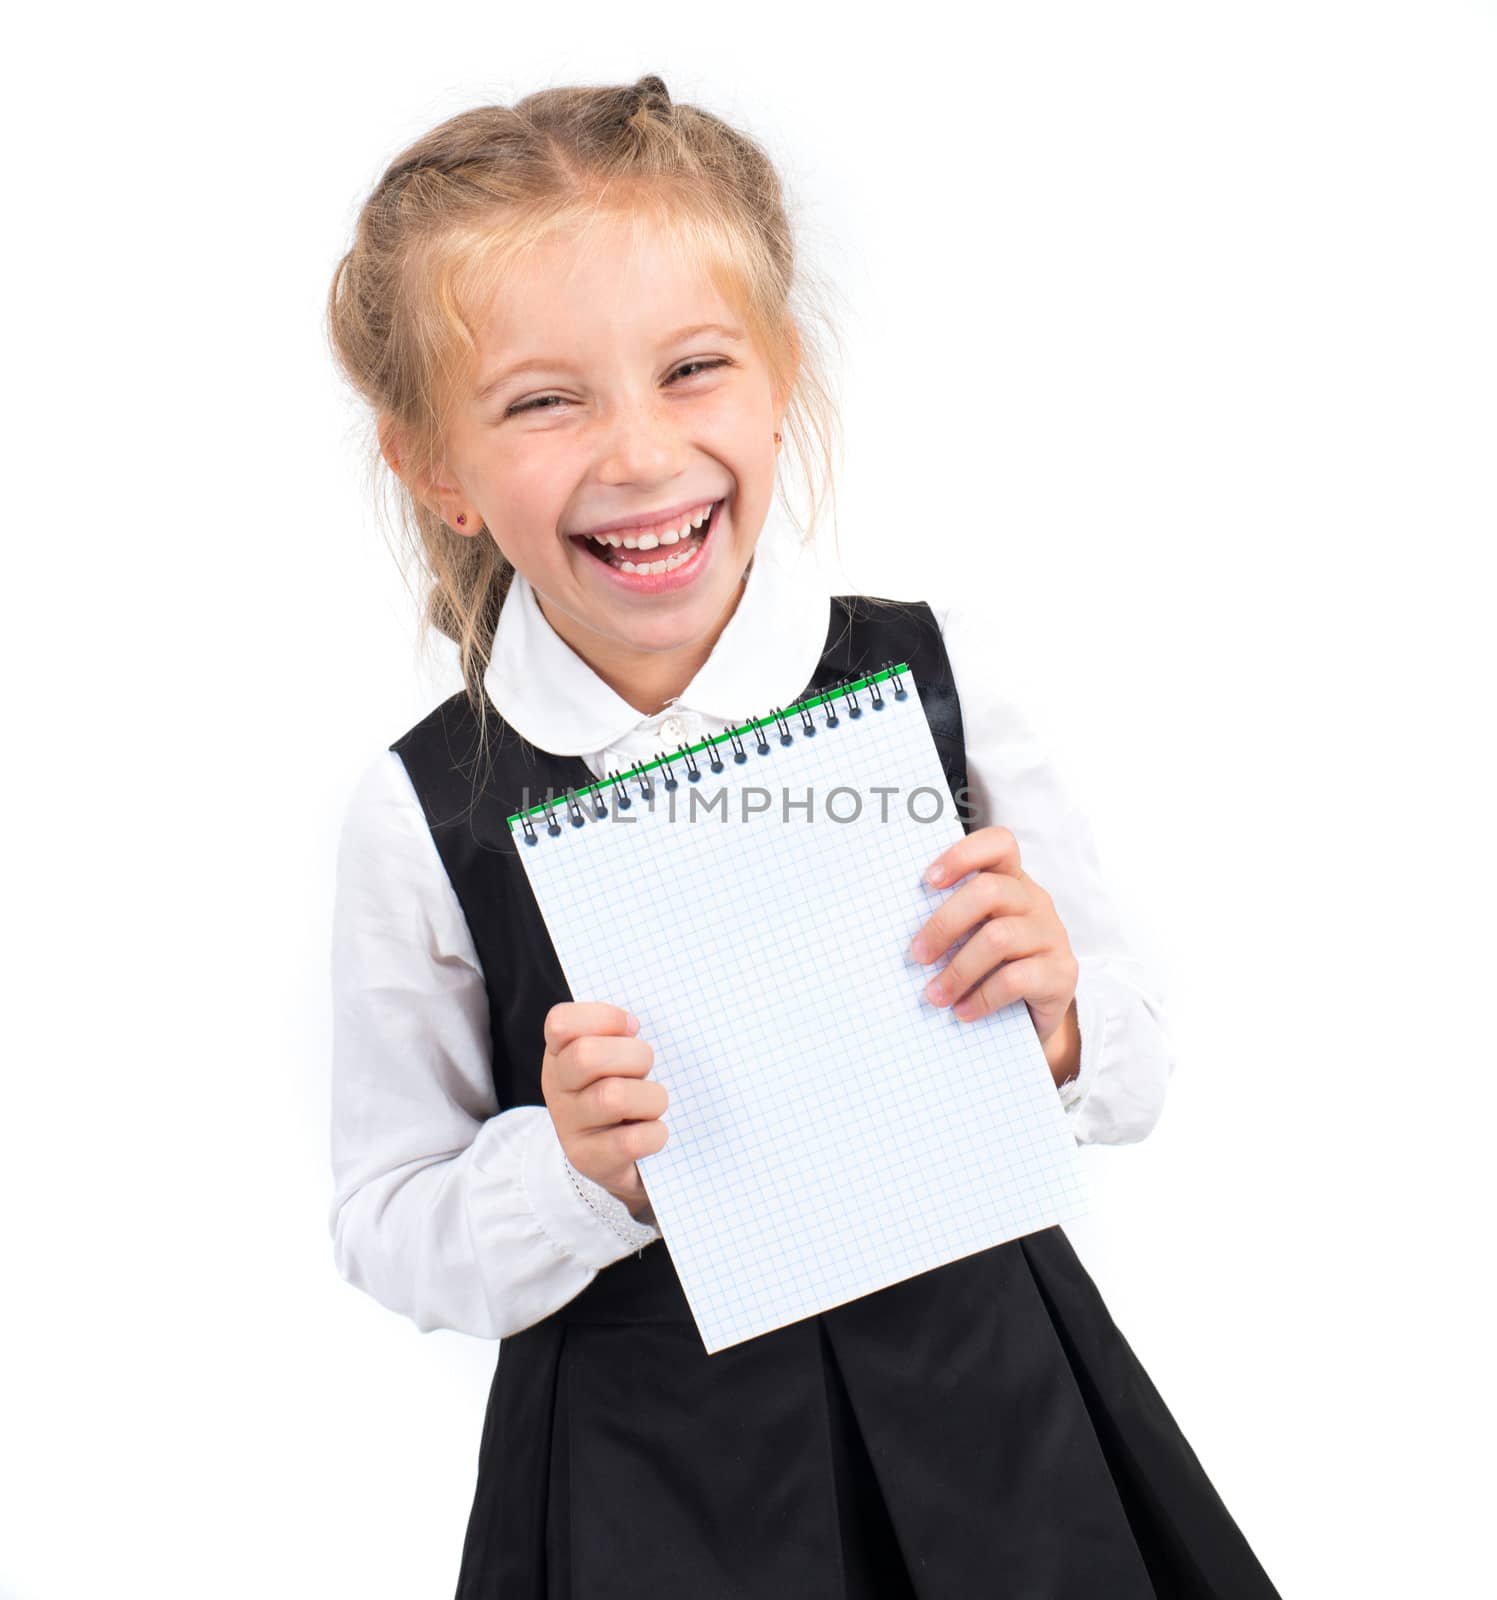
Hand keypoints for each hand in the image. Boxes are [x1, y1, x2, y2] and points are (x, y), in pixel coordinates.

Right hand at [540, 1001, 668, 1217]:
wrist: (618, 1158)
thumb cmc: (623, 1091)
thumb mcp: (614, 1059)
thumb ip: (620, 1035)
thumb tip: (632, 1025)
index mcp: (560, 1053)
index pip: (561, 1021)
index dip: (604, 1017)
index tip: (632, 1027)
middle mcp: (557, 1087)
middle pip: (586, 1056)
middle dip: (634, 1056)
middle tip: (644, 1071)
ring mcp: (568, 1126)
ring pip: (613, 1098)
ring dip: (650, 1098)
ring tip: (652, 1105)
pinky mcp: (588, 1159)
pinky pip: (630, 1140)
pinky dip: (654, 1133)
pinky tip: (653, 1131)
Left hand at [908, 825, 1080, 1082]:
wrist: (1031, 1020)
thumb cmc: (989, 969)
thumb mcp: (970, 938)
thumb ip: (949, 922)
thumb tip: (892, 927)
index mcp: (1011, 882)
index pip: (999, 844)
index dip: (963, 854)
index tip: (928, 880)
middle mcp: (1035, 901)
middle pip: (989, 891)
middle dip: (944, 924)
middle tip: (918, 955)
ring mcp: (1052, 935)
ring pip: (998, 937)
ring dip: (958, 970)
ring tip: (935, 995)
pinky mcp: (1061, 973)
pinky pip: (1015, 978)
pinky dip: (981, 997)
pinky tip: (963, 1011)